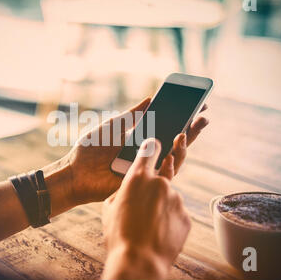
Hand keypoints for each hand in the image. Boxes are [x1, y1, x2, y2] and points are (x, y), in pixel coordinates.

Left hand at [45, 98, 208, 207]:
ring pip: (174, 157)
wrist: (76, 172)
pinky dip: (173, 158)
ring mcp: (147, 167)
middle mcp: (147, 153)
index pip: (165, 126)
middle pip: (174, 141)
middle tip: (204, 114)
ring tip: (194, 126)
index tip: (196, 104)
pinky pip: (163, 172)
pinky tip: (178, 143)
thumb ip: (133, 115)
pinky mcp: (144, 181)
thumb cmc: (90, 148)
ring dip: (186, 142)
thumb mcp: (113, 126)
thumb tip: (152, 98)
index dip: (181, 117)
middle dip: (191, 128)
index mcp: (140, 138)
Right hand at [101, 138, 191, 279]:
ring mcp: (176, 199)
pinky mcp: (186, 215)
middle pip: (161, 176)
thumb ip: (122, 190)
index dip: (152, 146)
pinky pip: (177, 213)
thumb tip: (129, 189)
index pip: (149, 150)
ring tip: (148, 226)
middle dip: (155, 186)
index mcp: (138, 177)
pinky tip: (158, 233)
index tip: (155, 144)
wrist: (138, 261)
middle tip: (146, 201)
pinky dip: (169, 220)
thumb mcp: (109, 207)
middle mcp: (160, 183)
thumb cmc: (119, 234)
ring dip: (161, 207)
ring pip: (169, 198)